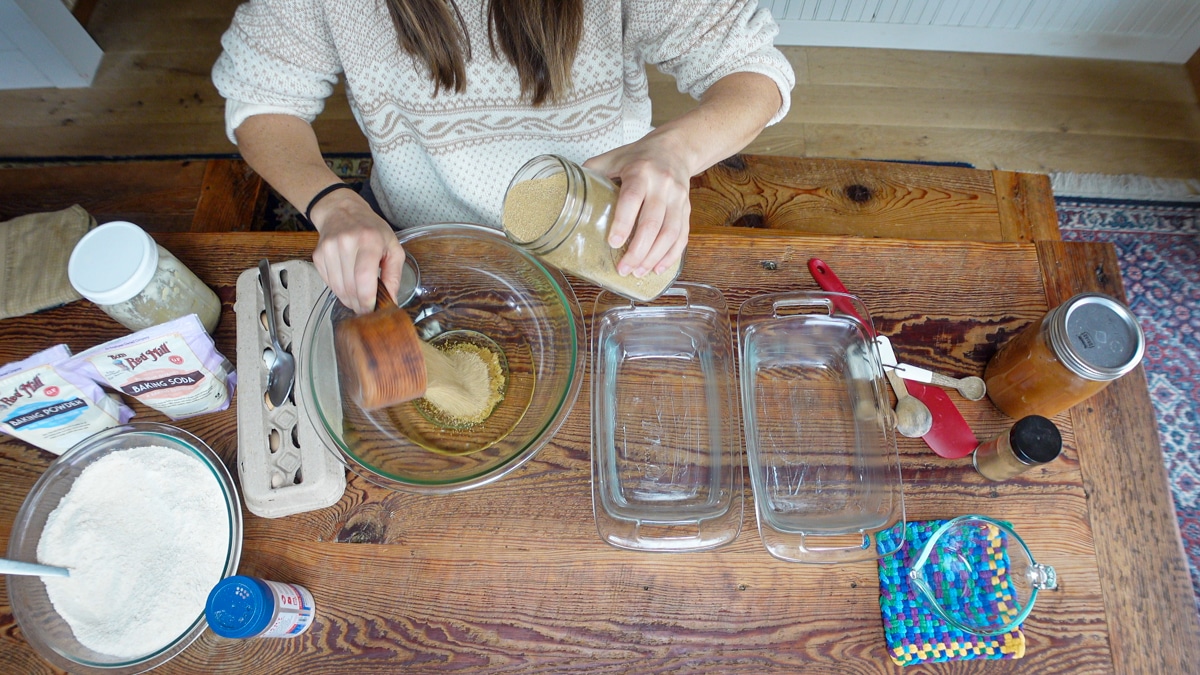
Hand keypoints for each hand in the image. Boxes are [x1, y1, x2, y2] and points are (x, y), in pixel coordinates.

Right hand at [307, 188, 405, 313]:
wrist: (341, 211)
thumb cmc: (371, 229)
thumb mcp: (393, 247)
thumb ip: (394, 275)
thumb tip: (391, 300)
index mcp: (369, 240)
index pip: (364, 278)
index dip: (367, 299)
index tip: (372, 310)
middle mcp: (346, 243)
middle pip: (350, 286)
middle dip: (359, 304)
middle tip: (367, 309)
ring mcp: (329, 249)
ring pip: (337, 288)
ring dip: (349, 300)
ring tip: (359, 300)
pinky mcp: (318, 255)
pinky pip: (328, 282)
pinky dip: (339, 290)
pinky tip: (348, 285)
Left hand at [583, 136, 690, 276]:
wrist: (675, 148)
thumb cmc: (640, 156)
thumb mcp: (615, 157)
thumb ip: (593, 171)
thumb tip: (567, 191)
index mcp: (640, 172)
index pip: (632, 199)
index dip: (623, 223)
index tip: (613, 243)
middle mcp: (662, 185)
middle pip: (652, 223)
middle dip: (638, 250)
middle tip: (624, 269)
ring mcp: (678, 198)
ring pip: (670, 233)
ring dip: (654, 257)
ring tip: (638, 272)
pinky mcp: (687, 209)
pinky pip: (682, 235)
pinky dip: (671, 255)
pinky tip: (658, 268)